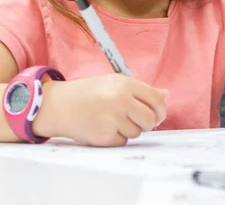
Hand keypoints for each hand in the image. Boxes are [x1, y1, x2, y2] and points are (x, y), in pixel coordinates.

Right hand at [35, 74, 167, 146]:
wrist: (58, 105)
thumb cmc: (88, 93)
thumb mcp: (113, 83)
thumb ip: (141, 90)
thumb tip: (166, 95)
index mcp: (125, 84)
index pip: (157, 100)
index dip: (160, 109)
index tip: (157, 115)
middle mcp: (121, 101)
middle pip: (150, 119)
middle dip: (148, 123)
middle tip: (137, 121)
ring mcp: (113, 119)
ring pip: (137, 132)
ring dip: (130, 129)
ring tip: (112, 120)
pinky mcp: (105, 136)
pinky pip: (123, 141)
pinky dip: (117, 137)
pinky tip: (104, 128)